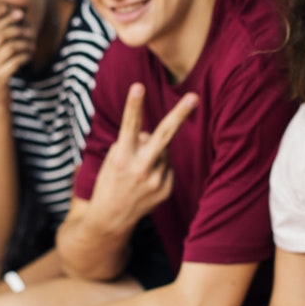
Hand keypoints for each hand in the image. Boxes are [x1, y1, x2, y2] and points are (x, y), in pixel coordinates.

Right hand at [0, 8, 34, 103]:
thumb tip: (5, 13)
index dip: (6, 18)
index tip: (20, 13)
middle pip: (0, 35)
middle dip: (18, 30)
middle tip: (30, 32)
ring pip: (10, 47)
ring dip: (25, 44)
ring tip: (32, 46)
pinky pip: (16, 61)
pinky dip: (26, 56)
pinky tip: (30, 56)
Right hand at [86, 83, 197, 234]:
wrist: (111, 219)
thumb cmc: (110, 181)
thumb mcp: (113, 159)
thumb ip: (134, 143)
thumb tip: (152, 135)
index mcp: (122, 158)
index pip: (129, 126)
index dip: (134, 106)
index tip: (138, 86)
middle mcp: (141, 168)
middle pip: (164, 135)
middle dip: (180, 114)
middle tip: (194, 96)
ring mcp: (157, 180)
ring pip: (163, 150)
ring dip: (153, 152)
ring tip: (138, 170)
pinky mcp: (167, 190)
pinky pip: (167, 166)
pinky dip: (159, 167)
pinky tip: (146, 181)